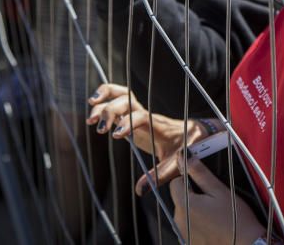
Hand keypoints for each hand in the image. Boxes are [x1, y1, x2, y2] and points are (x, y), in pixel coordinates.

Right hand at [85, 84, 209, 194]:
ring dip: (104, 99)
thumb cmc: (186, 147)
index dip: (127, 122)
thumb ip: (159, 174)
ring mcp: (138, 113)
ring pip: (120, 94)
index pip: (140, 116)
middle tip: (100, 129)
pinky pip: (117, 102)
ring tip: (90, 118)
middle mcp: (145, 114)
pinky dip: (104, 102)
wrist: (193, 133)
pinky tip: (92, 114)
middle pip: (126, 99)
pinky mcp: (131, 116)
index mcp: (156, 124)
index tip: (116, 135)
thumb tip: (139, 190)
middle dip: (110, 111)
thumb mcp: (176, 162)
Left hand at [168, 157, 264, 244]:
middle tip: (213, 199)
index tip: (203, 184)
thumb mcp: (220, 191)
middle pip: (179, 198)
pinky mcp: (189, 242)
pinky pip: (189, 227)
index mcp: (185, 204)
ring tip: (215, 214)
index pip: (175, 183)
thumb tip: (186, 158)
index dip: (188, 179)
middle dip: (193, 195)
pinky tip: (212, 225)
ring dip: (195, 210)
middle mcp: (180, 220)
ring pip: (184, 213)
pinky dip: (198, 224)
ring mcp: (183, 234)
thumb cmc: (236, 219)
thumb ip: (200, 173)